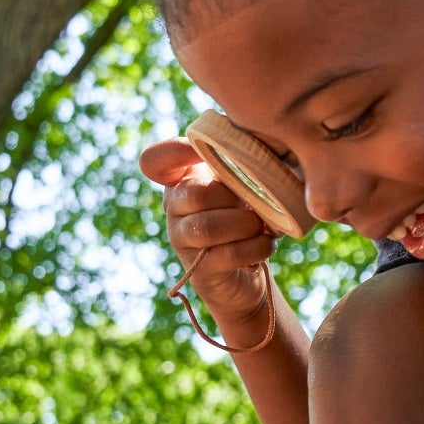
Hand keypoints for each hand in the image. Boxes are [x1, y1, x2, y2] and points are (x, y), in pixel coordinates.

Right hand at [139, 138, 278, 351]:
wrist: (245, 272)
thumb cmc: (245, 215)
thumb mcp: (242, 185)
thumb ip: (242, 170)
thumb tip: (261, 167)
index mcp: (183, 178)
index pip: (156, 161)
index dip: (175, 151)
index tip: (200, 152)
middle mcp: (175, 207)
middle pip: (196, 194)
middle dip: (234, 199)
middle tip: (255, 205)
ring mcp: (182, 239)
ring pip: (207, 227)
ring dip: (246, 225)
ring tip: (262, 227)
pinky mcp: (199, 268)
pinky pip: (228, 254)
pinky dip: (257, 247)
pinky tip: (266, 244)